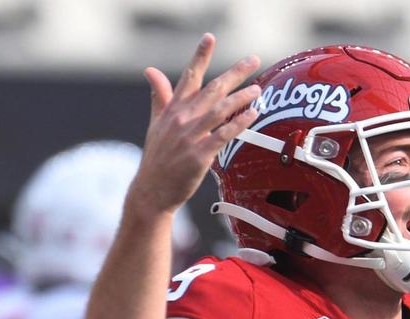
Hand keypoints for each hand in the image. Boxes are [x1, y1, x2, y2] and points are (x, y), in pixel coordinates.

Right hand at [130, 33, 261, 215]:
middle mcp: (181, 119)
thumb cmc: (158, 158)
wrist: (152, 190)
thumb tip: (151, 70)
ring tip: (258, 89)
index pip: (188, 77)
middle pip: (212, 89)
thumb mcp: (156, 123)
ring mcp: (189, 136)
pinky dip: (239, 123)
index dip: (200, 56)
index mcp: (172, 109)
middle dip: (234, 73)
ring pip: (220, 110)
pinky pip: (223, 135)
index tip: (210, 38)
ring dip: (241, 98)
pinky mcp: (199, 155)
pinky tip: (253, 114)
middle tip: (253, 60)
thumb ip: (159, 96)